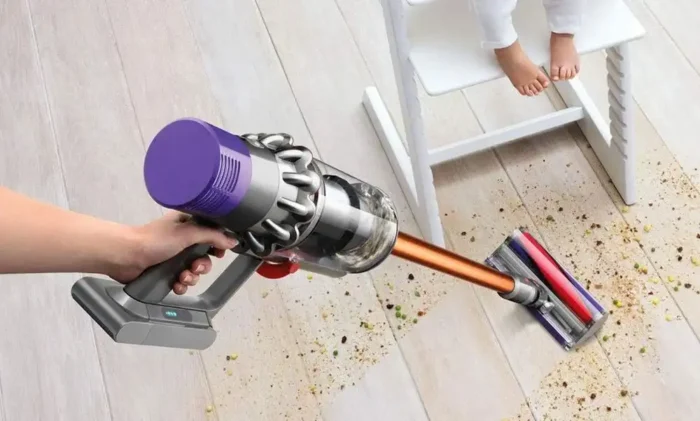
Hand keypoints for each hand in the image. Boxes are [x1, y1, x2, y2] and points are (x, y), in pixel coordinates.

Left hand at [110, 212, 236, 293]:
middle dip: (202, 265)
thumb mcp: (188, 233)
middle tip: (196, 266)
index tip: (219, 252)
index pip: (213, 233)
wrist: (126, 256)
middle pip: (206, 255)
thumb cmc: (151, 239)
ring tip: (182, 276)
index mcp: (188, 224)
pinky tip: (177, 283)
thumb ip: (212, 236)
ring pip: (195, 270)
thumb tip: (231, 239)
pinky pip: (183, 281)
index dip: (218, 244)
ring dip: (192, 276)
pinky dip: (182, 284)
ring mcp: (175, 256)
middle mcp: (183, 239)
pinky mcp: (167, 271)